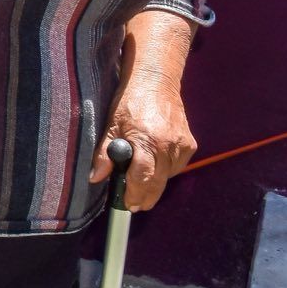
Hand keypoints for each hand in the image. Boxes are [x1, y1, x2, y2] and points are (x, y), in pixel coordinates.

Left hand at [92, 72, 196, 211]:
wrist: (156, 82)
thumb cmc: (129, 101)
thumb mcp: (111, 125)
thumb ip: (104, 153)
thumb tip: (96, 177)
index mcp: (146, 139)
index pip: (142, 177)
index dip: (134, 194)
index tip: (127, 205)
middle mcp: (167, 145)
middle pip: (158, 183)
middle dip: (145, 197)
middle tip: (135, 206)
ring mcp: (181, 145)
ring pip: (168, 177)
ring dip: (155, 183)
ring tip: (141, 182)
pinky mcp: (190, 144)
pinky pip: (176, 167)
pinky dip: (165, 170)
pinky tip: (154, 163)